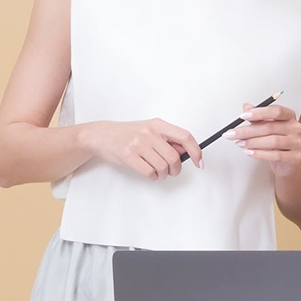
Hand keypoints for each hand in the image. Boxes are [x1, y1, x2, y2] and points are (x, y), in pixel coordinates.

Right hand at [85, 119, 201, 178]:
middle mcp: (149, 132)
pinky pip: (150, 172)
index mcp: (158, 124)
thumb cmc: (128, 134)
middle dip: (176, 169)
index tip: (200, 162)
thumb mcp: (149, 130)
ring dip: (163, 174)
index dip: (196, 151)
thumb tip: (187, 152)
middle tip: (172, 171)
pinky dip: (153, 177)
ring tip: (157, 171)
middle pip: (175, 157)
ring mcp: (138, 143)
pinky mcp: (128, 155)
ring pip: (163, 167)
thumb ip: (168, 140)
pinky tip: (149, 172)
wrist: (100, 135)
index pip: (185, 137)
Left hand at [225, 102, 300, 176]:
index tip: (242, 116)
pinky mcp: (295, 157)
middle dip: (248, 131)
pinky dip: (259, 154)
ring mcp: (297, 143)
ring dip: (252, 142)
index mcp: (289, 117)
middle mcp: (296, 128)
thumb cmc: (278, 143)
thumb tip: (246, 106)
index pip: (276, 111)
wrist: (288, 162)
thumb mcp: (268, 127)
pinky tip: (249, 152)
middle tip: (233, 134)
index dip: (259, 112)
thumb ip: (258, 117)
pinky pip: (275, 155)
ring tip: (240, 143)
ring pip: (273, 141)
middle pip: (270, 127)